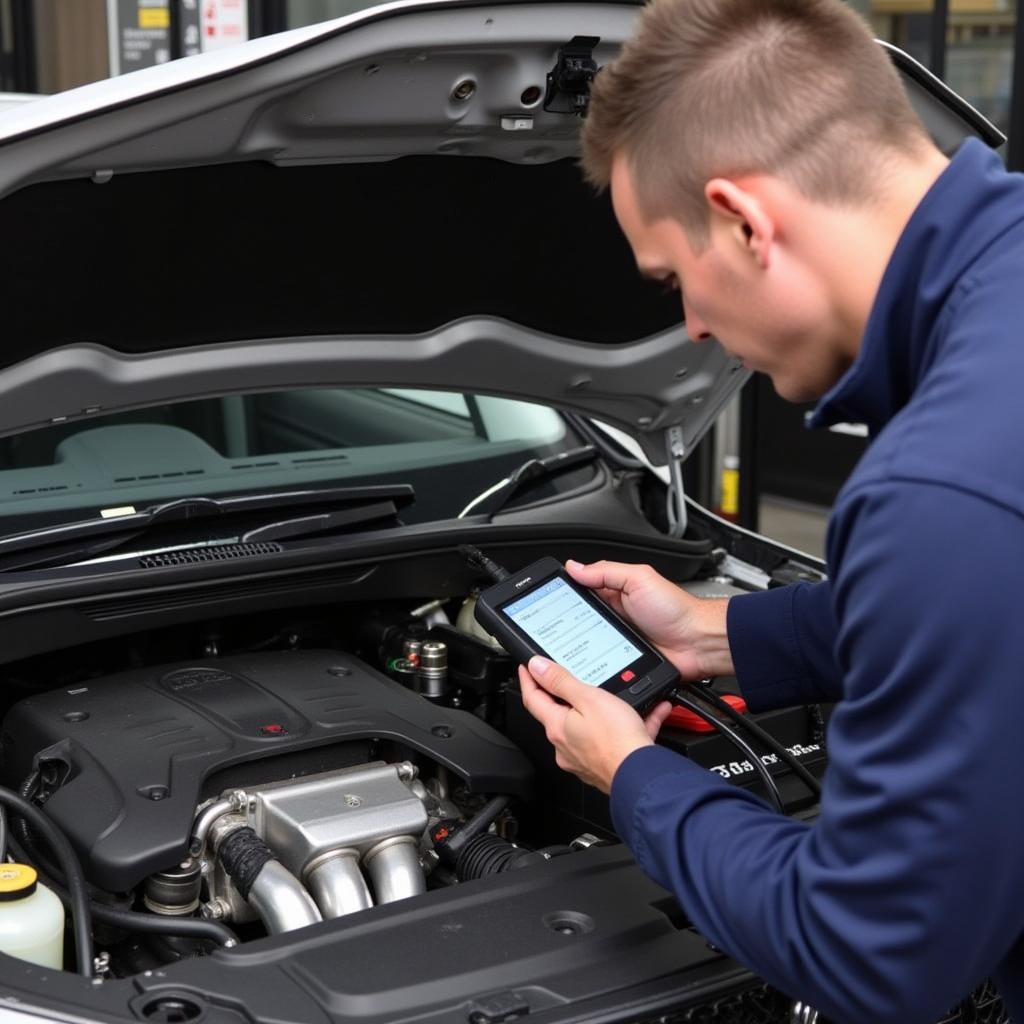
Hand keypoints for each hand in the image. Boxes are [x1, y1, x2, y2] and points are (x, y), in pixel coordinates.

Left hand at [518, 658, 673, 792]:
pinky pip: (613, 739)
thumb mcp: (588, 698)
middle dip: (565, 696)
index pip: (533, 699)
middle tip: (571, 678)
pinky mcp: (603, 765)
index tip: (527, 668)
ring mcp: (583, 758)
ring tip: (620, 695)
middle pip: (558, 713)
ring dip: (604, 710)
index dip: (528, 680)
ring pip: (588, 726)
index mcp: (557, 727)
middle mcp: (565, 745)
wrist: (642, 776)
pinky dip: (627, 725)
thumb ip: (562, 682)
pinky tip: (649, 714)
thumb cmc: (616, 740)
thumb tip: (537, 667)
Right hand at [564, 559, 734, 679]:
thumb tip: (574, 567)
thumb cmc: (677, 609)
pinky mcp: (621, 661)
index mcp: (614, 593)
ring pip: (586, 644)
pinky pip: (600, 662)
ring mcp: (616, 640)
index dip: (564, 594)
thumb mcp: (639, 579)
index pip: (580, 591)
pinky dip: (592, 664)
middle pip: (578, 620)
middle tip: (551, 628)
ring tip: (563, 648)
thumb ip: (606, 572)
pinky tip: (585, 664)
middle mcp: (613, 617)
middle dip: (565, 625)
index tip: (546, 598)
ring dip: (577, 646)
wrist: (699, 642)